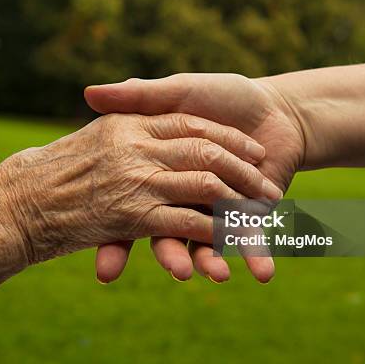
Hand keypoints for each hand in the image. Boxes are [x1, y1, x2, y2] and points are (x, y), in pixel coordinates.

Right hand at [85, 74, 304, 281]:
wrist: (276, 111)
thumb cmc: (223, 95)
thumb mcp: (178, 89)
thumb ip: (139, 94)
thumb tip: (88, 93)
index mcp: (158, 168)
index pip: (135, 197)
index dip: (121, 228)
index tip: (109, 258)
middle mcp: (180, 192)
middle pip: (168, 229)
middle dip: (171, 254)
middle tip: (175, 271)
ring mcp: (212, 207)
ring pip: (206, 239)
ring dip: (213, 260)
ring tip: (218, 275)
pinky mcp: (245, 216)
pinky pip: (246, 239)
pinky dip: (255, 253)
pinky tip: (262, 271)